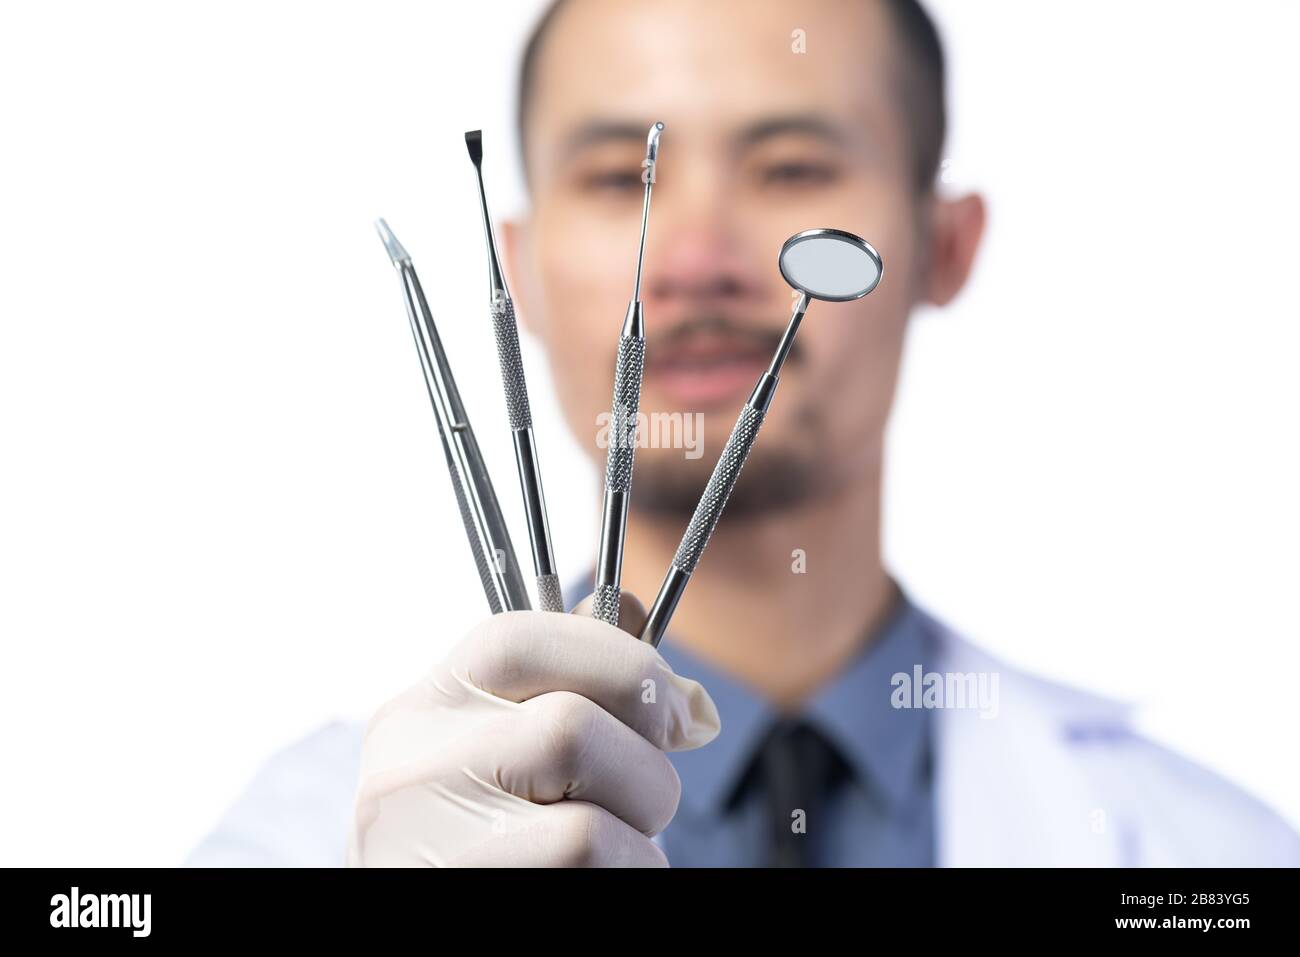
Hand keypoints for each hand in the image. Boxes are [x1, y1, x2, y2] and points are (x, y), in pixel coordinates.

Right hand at [346, 594, 719, 865]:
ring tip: (619, 851)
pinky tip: (595, 881)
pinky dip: (625, 877)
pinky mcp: (458, 897)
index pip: (518, 642)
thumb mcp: (503, 745)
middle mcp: (409, 772)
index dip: (619, 662)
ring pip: (587, 829)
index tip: (673, 709)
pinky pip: (587, 879)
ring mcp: (428, 848)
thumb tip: (635, 612)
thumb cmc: (482, 831)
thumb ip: (566, 675)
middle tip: (651, 799)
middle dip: (646, 770)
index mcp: (421, 711)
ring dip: (637, 843)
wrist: (421, 914)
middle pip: (569, 732)